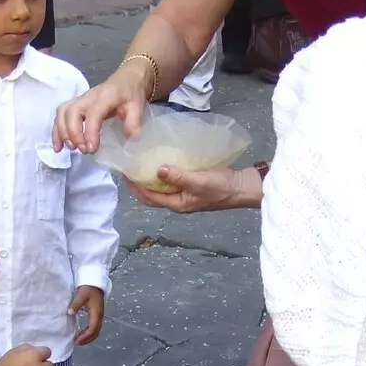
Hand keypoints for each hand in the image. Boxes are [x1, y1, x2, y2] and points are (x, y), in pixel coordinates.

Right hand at [53, 73, 148, 152]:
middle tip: (83, 150)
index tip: (91, 149)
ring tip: (71, 149)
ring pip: (62, 112)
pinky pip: (60, 116)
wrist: (126, 80)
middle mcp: (88, 97)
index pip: (93, 114)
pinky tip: (58, 146)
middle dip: (73, 134)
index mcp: (105, 97)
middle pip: (72, 112)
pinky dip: (56, 131)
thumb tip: (130, 138)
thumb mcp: (138, 106)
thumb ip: (134, 122)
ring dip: (62, 132)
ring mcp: (80, 100)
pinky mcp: (75, 105)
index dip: (89, 132)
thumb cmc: (130, 94)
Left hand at [69, 286, 105, 344]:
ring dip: (88, 337)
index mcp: (96, 313)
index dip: (85, 336)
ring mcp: (98, 316)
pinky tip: (80, 333)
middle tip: (76, 343)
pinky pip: (94, 328)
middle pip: (96, 332)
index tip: (77, 340)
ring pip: (96, 331)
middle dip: (86, 339)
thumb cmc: (88, 288)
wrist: (95, 282)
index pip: (92, 328)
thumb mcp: (81, 295)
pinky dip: (88, 333)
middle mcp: (99, 316)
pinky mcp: (96, 315)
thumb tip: (70, 312)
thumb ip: (76, 304)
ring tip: (77, 340)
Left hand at [124, 165, 258, 212]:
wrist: (241, 187)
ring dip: (149, 178)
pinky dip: (162, 173)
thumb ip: (179, 176)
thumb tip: (158, 170)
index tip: (125, 172)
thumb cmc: (220, 187)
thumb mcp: (199, 181)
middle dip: (137, 184)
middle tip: (128, 168)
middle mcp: (177, 201)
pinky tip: (160, 161)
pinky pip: (170, 180)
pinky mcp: (189, 185)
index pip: (149, 197)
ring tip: (139, 163)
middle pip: (151, 195)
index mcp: (176, 204)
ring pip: (160, 188)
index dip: (135, 186)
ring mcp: (183, 194)